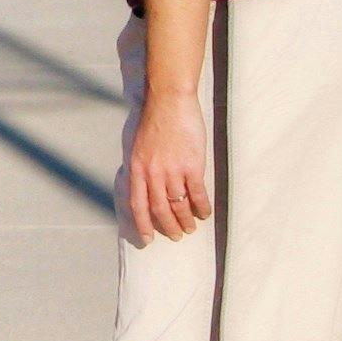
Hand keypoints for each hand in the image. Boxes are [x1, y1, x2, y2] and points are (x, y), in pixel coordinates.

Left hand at [126, 96, 212, 242]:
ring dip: (185, 219)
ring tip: (190, 228)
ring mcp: (172, 170)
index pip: (137, 203)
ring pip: (179, 204)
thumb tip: (143, 184)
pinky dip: (202, 206)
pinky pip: (197, 194)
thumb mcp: (137, 146)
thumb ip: (140, 166)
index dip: (142, 223)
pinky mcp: (192, 166)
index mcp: (137, 168)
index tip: (147, 239)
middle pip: (159, 208)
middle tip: (176, 236)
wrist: (169, 101)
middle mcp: (152, 173)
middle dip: (168, 226)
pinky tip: (205, 213)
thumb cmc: (154, 121)